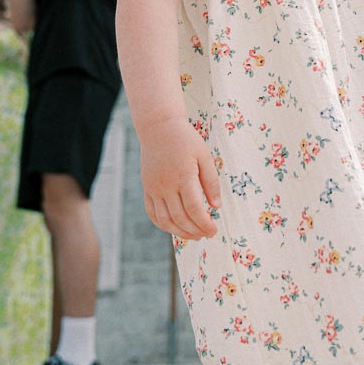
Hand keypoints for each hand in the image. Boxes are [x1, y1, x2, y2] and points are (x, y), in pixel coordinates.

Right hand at [140, 117, 221, 240]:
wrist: (158, 128)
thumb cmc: (185, 140)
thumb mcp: (204, 156)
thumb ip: (211, 182)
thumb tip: (216, 206)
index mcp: (183, 176)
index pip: (194, 209)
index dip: (204, 223)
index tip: (213, 230)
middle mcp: (166, 185)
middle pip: (180, 217)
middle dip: (195, 230)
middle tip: (206, 234)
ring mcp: (153, 188)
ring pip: (165, 219)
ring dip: (179, 232)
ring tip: (194, 235)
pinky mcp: (147, 188)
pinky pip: (152, 213)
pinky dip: (163, 225)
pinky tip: (175, 228)